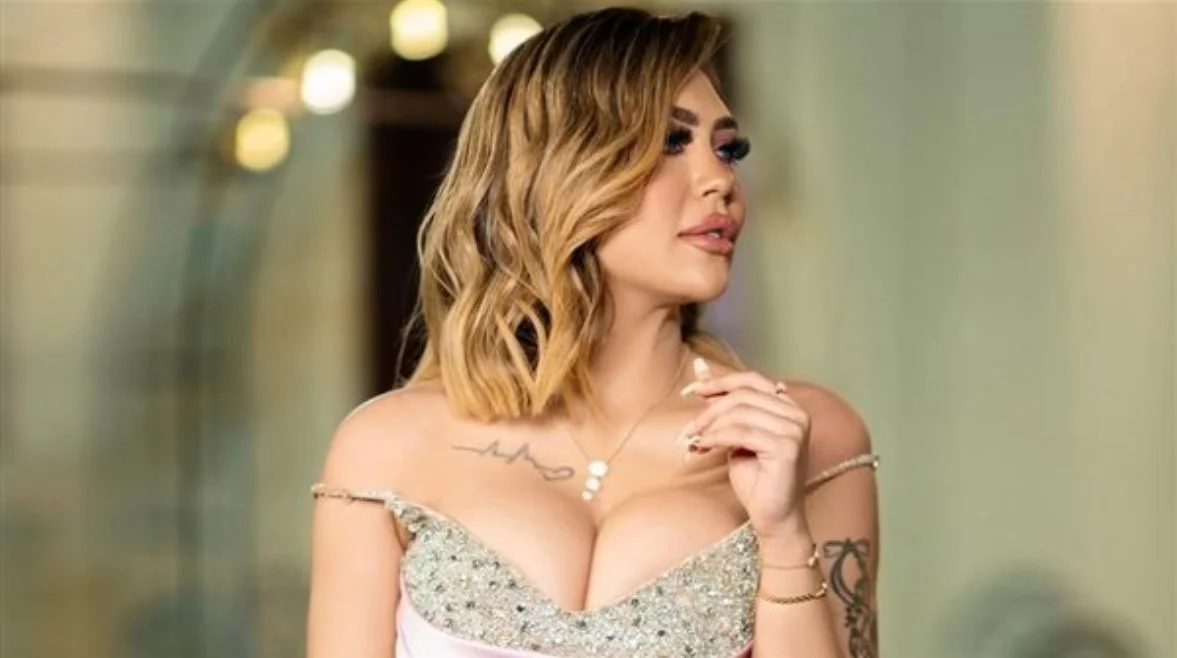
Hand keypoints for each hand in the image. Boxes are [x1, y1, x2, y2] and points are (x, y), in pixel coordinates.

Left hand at [679, 359, 812, 545]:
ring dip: (709, 425)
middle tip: (689, 429)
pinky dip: (716, 437)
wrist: (773, 517)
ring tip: (695, 441)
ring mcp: (795, 430)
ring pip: (739, 412)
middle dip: (709, 409)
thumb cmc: (756, 478)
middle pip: (742, 395)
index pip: (751, 380)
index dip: (719, 382)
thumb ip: (722, 403)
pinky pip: (741, 432)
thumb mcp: (734, 433)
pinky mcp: (787, 448)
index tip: (690, 390)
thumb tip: (698, 368)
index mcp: (789, 406)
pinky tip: (704, 447)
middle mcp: (797, 413)